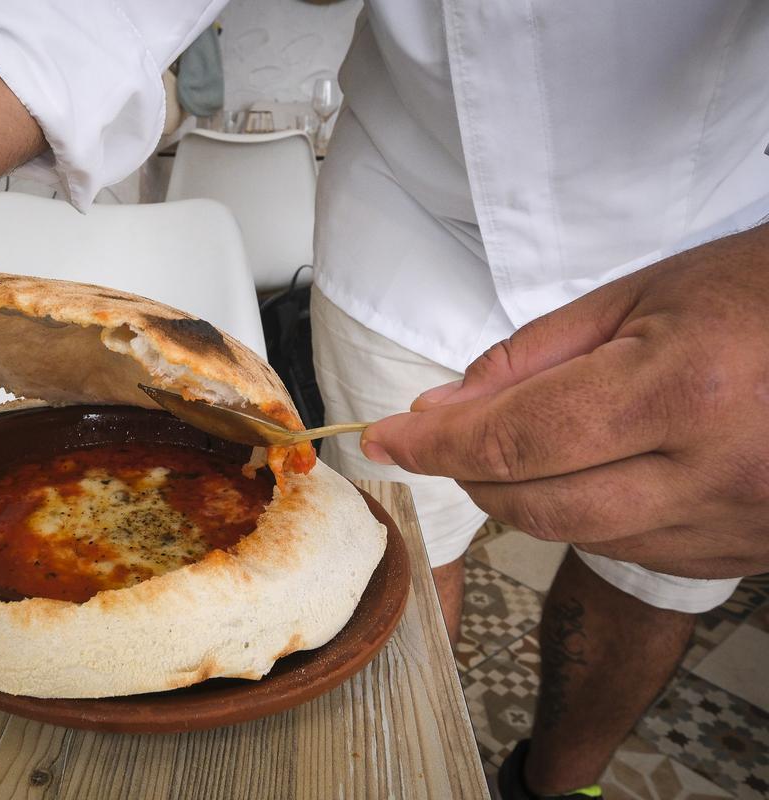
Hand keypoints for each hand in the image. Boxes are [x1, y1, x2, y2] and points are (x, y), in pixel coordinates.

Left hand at [360, 223, 768, 578]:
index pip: (513, 440)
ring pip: (578, 535)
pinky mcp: (745, 555)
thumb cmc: (761, 295)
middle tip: (445, 435)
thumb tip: (441, 410)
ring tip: (535, 437)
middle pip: (534, 505)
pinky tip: (601, 468)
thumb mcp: (638, 297)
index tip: (382, 440)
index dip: (432, 446)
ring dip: (526, 493)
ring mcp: (736, 526)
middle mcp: (711, 473)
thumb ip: (528, 361)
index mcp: (682, 390)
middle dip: (469, 472)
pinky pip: (631, 550)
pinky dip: (590, 514)